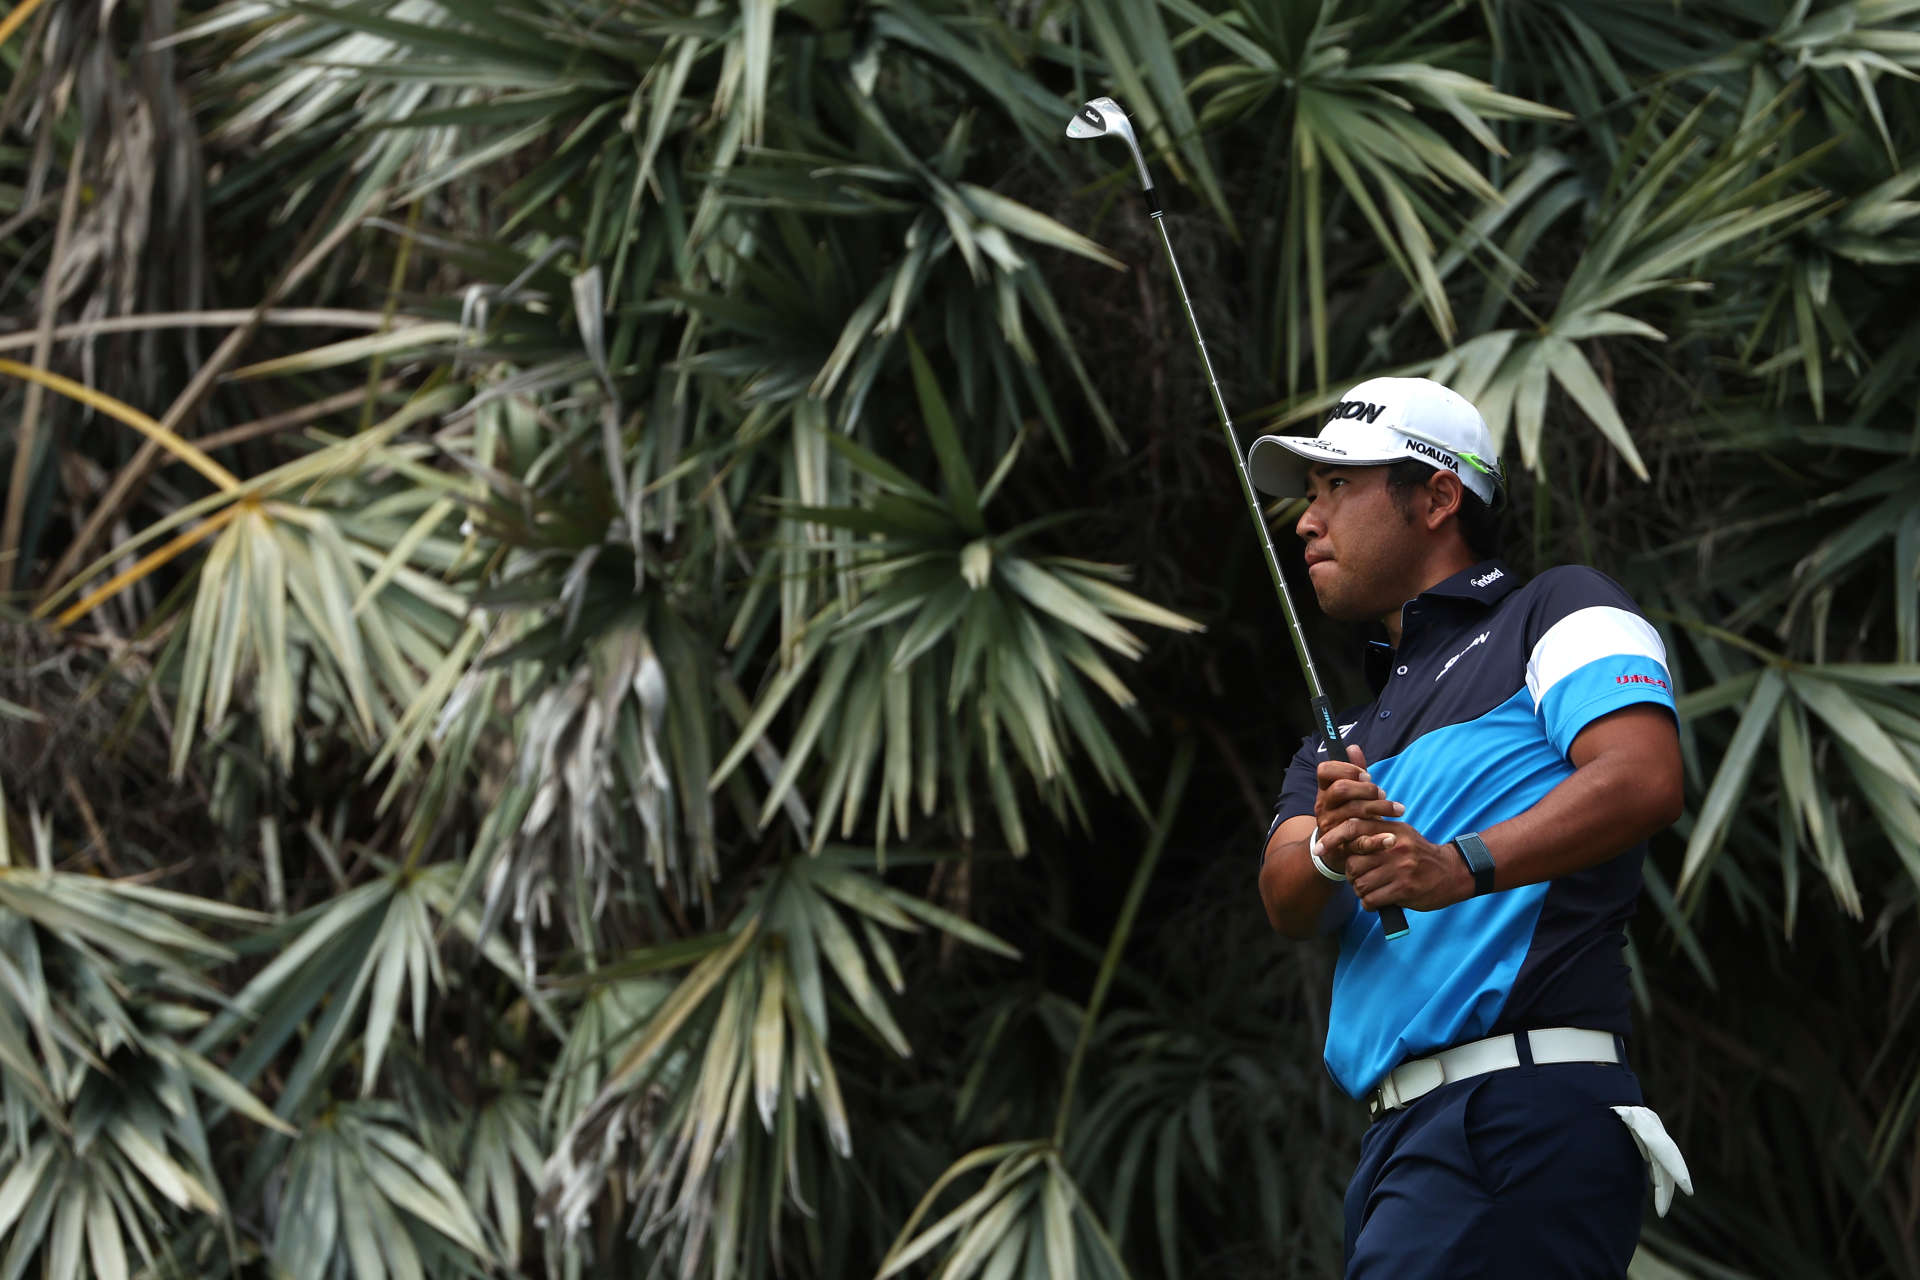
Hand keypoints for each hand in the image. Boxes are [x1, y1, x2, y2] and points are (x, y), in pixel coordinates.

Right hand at [1312, 744, 1403, 874]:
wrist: (1334, 851)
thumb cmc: (1347, 815)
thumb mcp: (1348, 793)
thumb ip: (1352, 772)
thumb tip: (1353, 747)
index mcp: (1324, 790)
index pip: (1325, 770)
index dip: (1346, 768)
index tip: (1366, 774)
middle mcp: (1323, 807)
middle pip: (1341, 789)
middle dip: (1366, 789)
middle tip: (1383, 793)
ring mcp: (1331, 827)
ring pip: (1352, 814)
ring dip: (1379, 809)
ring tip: (1398, 810)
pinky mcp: (1342, 847)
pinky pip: (1359, 842)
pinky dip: (1377, 840)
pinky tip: (1391, 836)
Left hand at [1330, 819, 1474, 911]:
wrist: (1452, 872)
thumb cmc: (1420, 855)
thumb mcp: (1402, 834)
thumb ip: (1376, 830)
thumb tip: (1344, 831)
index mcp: (1391, 829)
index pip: (1352, 828)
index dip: (1332, 839)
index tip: (1318, 850)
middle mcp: (1394, 846)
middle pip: (1353, 862)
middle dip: (1352, 875)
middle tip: (1361, 879)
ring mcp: (1400, 867)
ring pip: (1360, 884)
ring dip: (1361, 892)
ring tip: (1371, 891)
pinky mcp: (1405, 888)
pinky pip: (1372, 900)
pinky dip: (1370, 904)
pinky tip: (1378, 901)